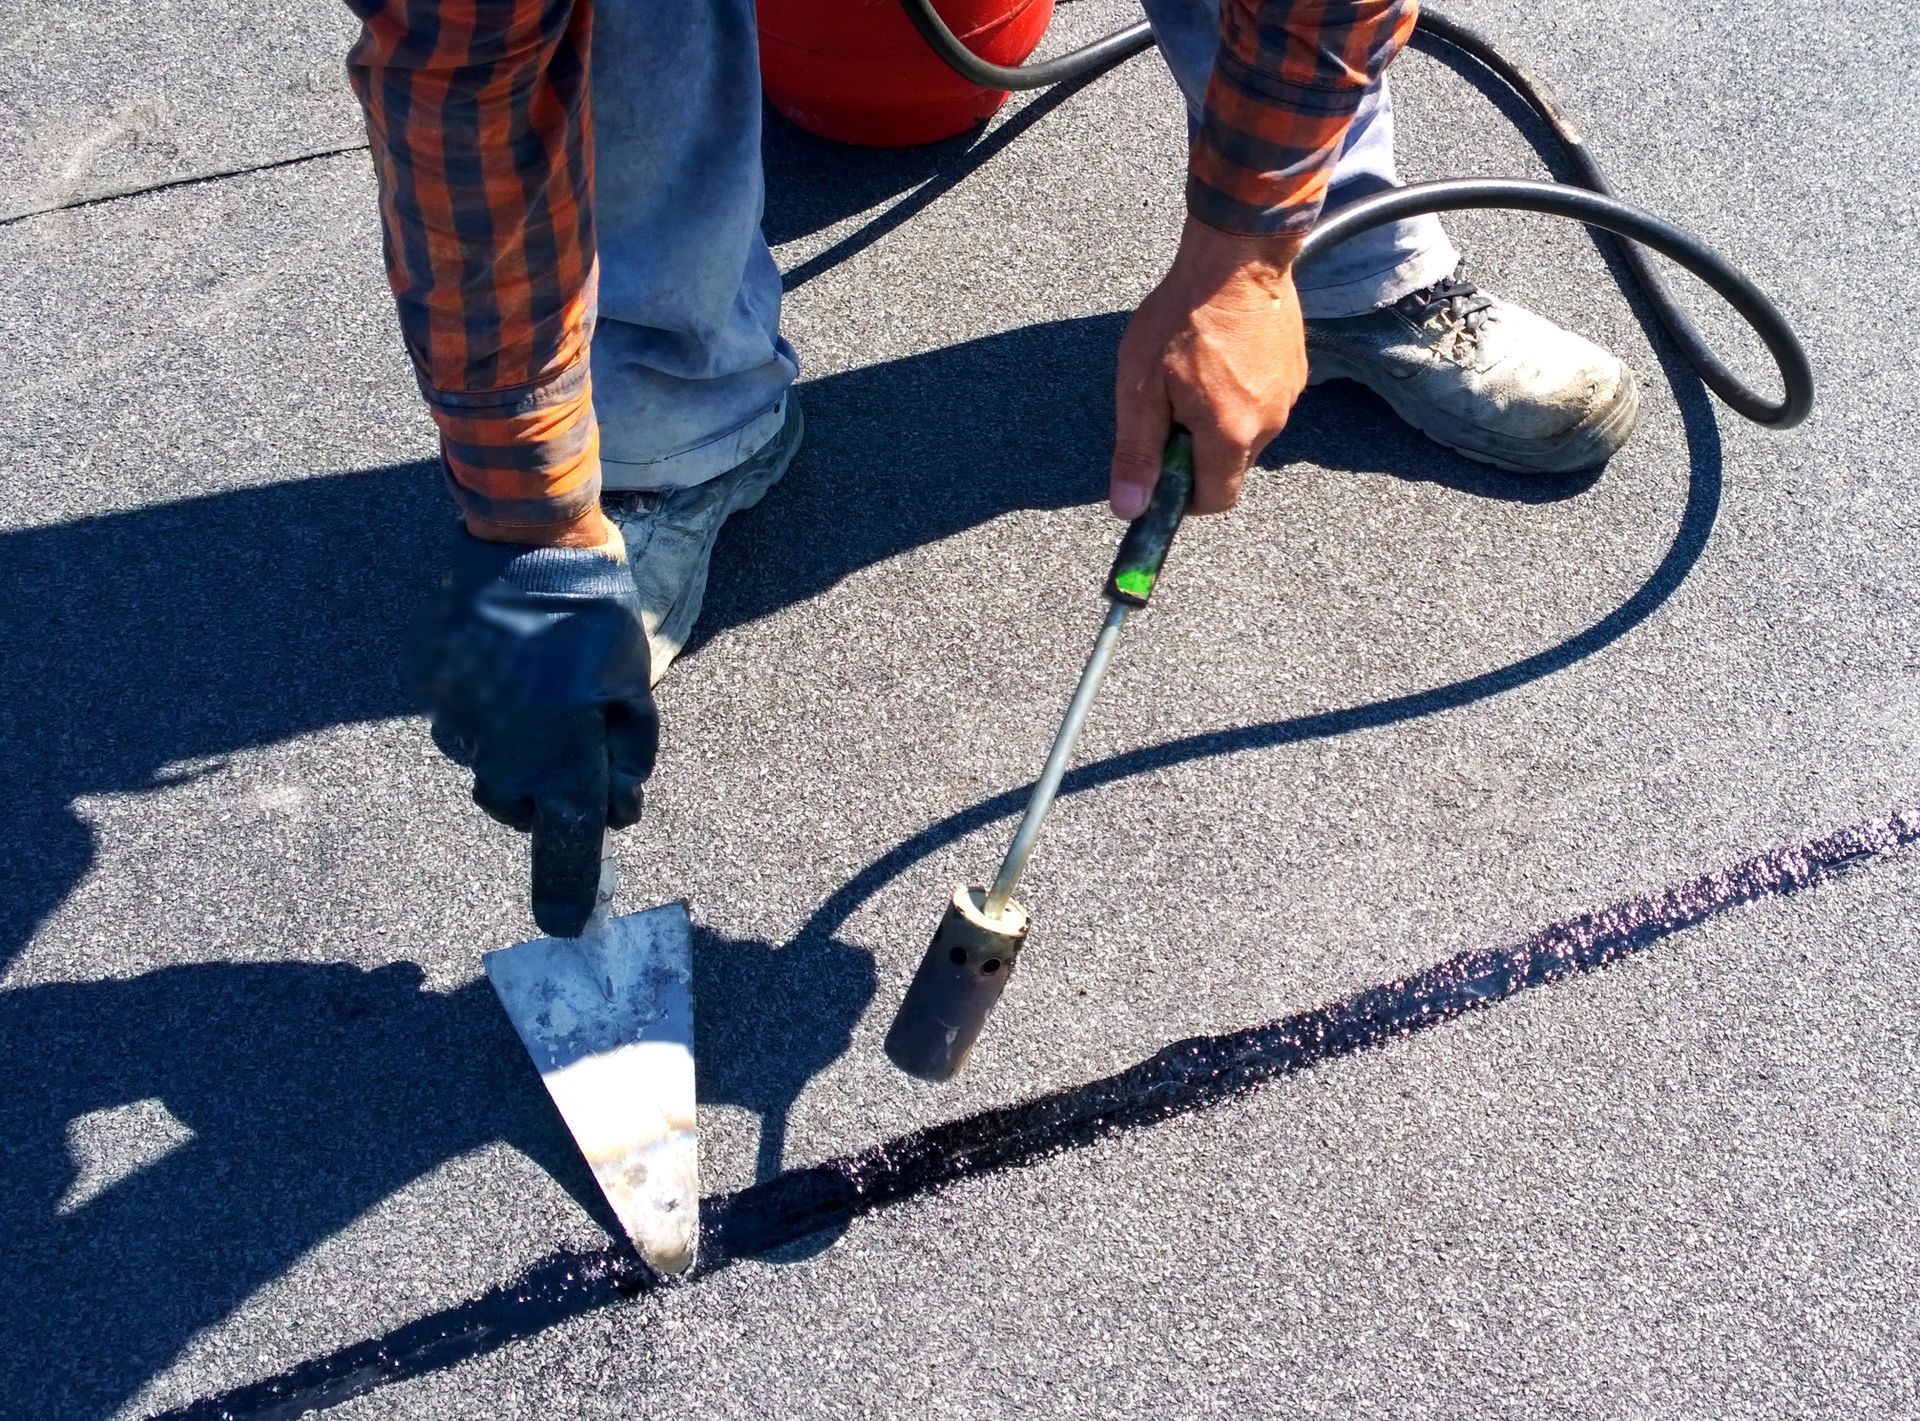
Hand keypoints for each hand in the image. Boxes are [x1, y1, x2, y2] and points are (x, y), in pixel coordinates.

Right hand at [419, 511, 657, 936]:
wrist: (524, 541)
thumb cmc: (595, 615)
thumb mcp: (632, 687)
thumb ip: (626, 756)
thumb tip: (619, 809)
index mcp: (563, 747)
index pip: (567, 838)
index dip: (568, 887)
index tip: (567, 929)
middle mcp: (504, 747)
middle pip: (523, 807)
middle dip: (552, 793)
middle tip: (585, 742)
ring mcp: (462, 719)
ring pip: (492, 769)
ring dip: (521, 752)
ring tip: (549, 693)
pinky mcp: (435, 691)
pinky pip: (467, 728)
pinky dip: (493, 716)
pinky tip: (514, 675)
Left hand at [1110, 218, 1307, 518]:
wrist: (1236, 256)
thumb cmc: (1182, 316)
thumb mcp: (1141, 387)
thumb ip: (1138, 452)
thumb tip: (1130, 509)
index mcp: (1230, 435)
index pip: (1216, 500)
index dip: (1184, 497)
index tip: (1161, 470)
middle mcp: (1269, 424)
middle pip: (1230, 467)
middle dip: (1196, 452)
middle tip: (1169, 407)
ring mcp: (1288, 397)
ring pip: (1246, 434)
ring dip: (1217, 421)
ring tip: (1193, 374)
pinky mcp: (1296, 373)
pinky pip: (1262, 403)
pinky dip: (1238, 395)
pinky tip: (1219, 358)